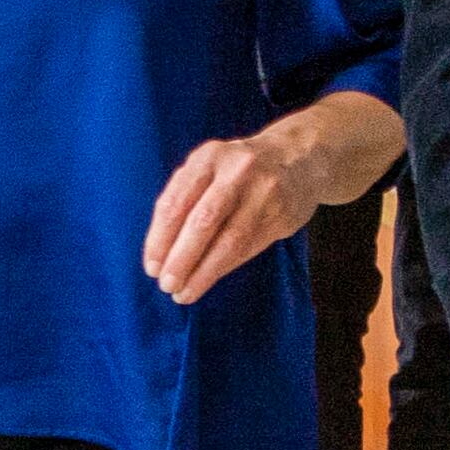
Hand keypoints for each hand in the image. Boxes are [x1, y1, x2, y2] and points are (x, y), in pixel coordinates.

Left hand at [143, 123, 321, 303]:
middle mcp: (237, 171)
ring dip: (203, 272)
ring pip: (230, 240)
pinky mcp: (283, 215)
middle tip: (166, 284)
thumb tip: (160, 254)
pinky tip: (208, 279)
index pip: (177, 202)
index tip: (151, 267)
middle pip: (203, 222)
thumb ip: (184, 200)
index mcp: (208, 157)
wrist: (299, 156)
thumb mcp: (208, 169)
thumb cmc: (236, 171)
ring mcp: (264, 193)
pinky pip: (249, 247)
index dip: (160, 239)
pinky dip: (224, 267)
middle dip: (181, 259)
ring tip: (185, 292)